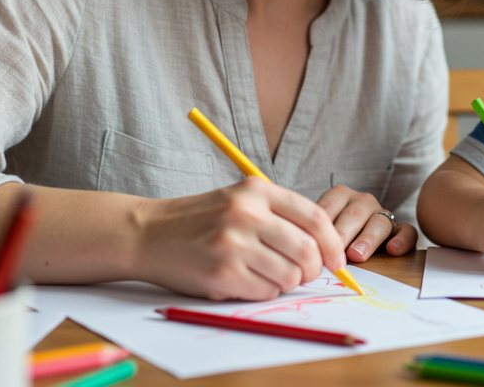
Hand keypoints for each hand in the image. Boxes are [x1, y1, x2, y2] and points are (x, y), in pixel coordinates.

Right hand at [133, 177, 345, 300]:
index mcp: (256, 190)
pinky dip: (264, 292)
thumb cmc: (197, 221)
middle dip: (313, 269)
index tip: (336, 260)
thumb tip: (324, 246)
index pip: (315, 217)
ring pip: (289, 275)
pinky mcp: (222, 273)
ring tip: (267, 275)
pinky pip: (266, 291)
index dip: (332, 243)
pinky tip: (246, 282)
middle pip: (307, 250)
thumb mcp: (237, 199)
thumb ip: (277, 215)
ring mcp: (234, 243)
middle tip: (304, 275)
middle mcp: (247, 213)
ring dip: (286, 282)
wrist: (146, 234)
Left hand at [317, 185, 417, 261]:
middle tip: (334, 253)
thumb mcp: (320, 227)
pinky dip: (402, 240)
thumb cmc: (331, 233)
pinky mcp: (399, 229)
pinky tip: (392, 250)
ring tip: (356, 255)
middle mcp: (363, 201)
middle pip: (355, 215)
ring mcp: (382, 213)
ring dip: (367, 239)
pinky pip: (407, 231)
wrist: (353, 235)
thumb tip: (307, 249)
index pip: (330, 206)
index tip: (314, 242)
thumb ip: (316, 233)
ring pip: (380, 222)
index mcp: (340, 195)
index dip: (322, 225)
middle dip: (343, 234)